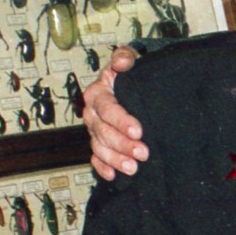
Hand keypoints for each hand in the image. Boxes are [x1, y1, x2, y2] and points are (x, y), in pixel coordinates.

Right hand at [84, 46, 144, 178]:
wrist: (132, 82)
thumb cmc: (131, 71)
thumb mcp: (130, 59)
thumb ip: (125, 58)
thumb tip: (121, 62)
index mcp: (98, 93)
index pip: (107, 108)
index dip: (121, 121)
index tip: (139, 131)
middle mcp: (93, 113)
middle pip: (103, 131)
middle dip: (122, 144)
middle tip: (143, 153)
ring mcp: (94, 130)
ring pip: (99, 147)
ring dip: (115, 159)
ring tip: (133, 168)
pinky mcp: (99, 143)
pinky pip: (96, 158)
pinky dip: (103, 168)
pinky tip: (114, 176)